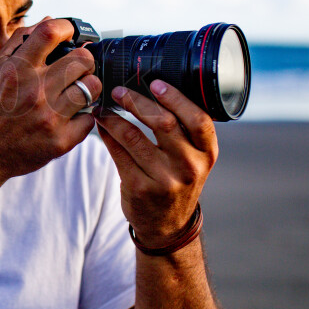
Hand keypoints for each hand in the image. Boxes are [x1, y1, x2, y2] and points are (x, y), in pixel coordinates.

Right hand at [0, 18, 102, 180]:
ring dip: (88, 86)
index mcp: (17, 70)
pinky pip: (90, 118)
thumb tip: (49, 20)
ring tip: (76, 91)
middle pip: (82, 59)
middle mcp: (34, 91)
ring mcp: (49, 117)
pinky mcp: (60, 140)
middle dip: (84, 59)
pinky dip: (83, 116)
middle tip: (78, 67)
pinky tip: (69, 117)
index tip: (72, 33)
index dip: (68, 27)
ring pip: (92, 87)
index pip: (50, 33)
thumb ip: (19, 42)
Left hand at [93, 80, 217, 248]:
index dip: (177, 98)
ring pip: (133, 136)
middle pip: (164, 123)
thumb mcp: (194, 158)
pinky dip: (107, 134)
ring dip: (114, 117)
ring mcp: (164, 179)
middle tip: (119, 90)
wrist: (166, 224)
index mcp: (207, 154)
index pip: (198, 120)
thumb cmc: (178, 179)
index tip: (156, 83)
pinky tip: (101, 124)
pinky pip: (118, 153)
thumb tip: (155, 88)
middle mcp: (189, 167)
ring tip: (103, 106)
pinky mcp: (139, 188)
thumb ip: (184, 130)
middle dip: (137, 102)